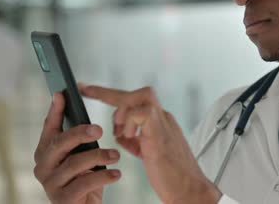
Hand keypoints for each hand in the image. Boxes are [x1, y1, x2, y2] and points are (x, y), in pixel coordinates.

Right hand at [34, 92, 121, 203]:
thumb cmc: (82, 179)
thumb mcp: (79, 155)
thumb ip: (76, 138)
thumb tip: (82, 109)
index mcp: (45, 152)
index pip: (49, 127)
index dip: (55, 110)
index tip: (61, 93)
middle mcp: (42, 166)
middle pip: (60, 143)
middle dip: (79, 133)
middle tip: (99, 129)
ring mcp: (50, 183)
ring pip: (75, 163)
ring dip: (99, 156)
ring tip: (116, 155)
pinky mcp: (61, 199)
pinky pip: (84, 183)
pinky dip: (103, 176)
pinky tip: (116, 174)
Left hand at [81, 85, 221, 203]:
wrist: (190, 190)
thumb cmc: (172, 176)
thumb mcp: (147, 152)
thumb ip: (135, 140)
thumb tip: (121, 135)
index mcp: (159, 122)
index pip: (135, 100)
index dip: (111, 95)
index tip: (88, 89)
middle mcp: (163, 118)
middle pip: (140, 92)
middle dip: (110, 93)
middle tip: (88, 92)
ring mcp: (164, 123)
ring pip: (143, 95)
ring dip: (124, 110)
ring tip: (120, 132)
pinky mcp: (160, 134)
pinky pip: (142, 113)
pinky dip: (130, 123)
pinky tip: (129, 138)